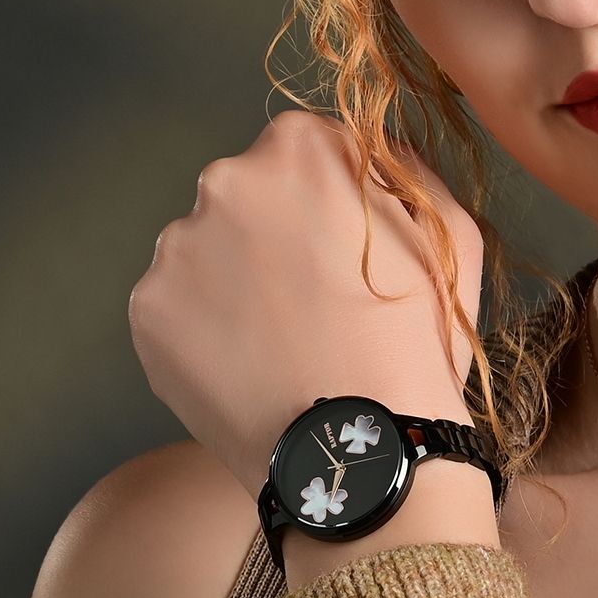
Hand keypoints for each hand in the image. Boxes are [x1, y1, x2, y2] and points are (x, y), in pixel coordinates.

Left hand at [129, 113, 484, 498]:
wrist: (359, 448)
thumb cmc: (416, 340)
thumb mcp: (451, 235)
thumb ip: (407, 171)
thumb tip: (374, 155)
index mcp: (300, 148)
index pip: (309, 151)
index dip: (333, 203)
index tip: (347, 253)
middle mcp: (224, 180)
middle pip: (250, 196)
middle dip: (277, 236)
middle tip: (317, 304)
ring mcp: (176, 248)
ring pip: (208, 252)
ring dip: (238, 283)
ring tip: (284, 345)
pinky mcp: (147, 311)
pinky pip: (180, 309)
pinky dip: (208, 333)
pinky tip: (252, 368)